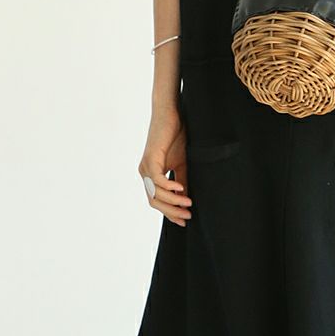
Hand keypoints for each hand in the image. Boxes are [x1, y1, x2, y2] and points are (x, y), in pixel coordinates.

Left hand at [138, 108, 192, 226]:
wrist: (171, 114)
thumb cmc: (176, 136)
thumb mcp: (181, 164)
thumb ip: (182, 181)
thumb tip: (186, 199)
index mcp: (151, 175)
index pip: (157, 201)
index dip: (170, 213)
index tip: (185, 220)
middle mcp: (145, 173)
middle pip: (155, 201)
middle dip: (171, 212)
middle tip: (188, 217)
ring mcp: (145, 167)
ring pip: (156, 194)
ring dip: (173, 202)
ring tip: (189, 204)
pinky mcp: (150, 159)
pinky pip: (158, 180)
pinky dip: (170, 188)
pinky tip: (181, 190)